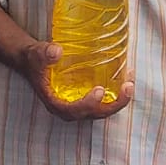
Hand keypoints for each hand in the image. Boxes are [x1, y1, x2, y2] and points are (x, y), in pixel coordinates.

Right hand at [15, 36, 133, 121]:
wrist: (34, 61)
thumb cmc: (35, 60)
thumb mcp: (37, 54)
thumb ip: (45, 53)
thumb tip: (57, 51)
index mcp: (55, 103)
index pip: (73, 111)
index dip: (88, 105)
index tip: (99, 91)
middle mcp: (69, 107)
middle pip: (94, 113)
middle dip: (114, 104)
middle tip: (128, 87)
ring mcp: (80, 103)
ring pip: (102, 109)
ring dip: (119, 99)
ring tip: (131, 83)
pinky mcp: (87, 97)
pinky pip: (105, 100)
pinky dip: (117, 93)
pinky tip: (126, 78)